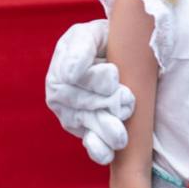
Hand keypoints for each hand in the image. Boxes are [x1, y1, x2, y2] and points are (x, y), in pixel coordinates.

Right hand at [44, 19, 134, 162]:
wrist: (115, 53)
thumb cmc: (105, 40)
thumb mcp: (92, 34)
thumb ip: (82, 47)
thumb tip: (70, 75)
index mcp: (62, 66)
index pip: (76, 78)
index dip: (96, 79)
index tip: (114, 74)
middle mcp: (60, 93)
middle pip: (83, 102)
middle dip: (107, 102)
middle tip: (128, 100)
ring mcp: (70, 113)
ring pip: (88, 123)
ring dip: (105, 128)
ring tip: (121, 134)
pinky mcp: (83, 129)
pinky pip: (89, 142)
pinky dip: (98, 149)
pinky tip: (109, 154)